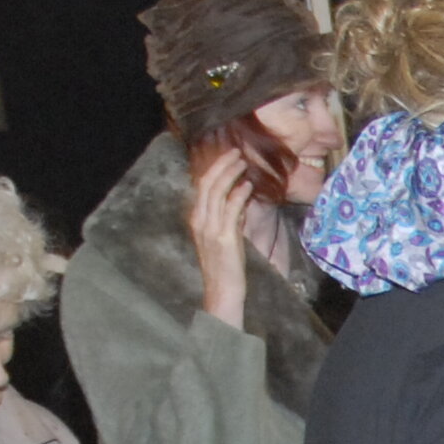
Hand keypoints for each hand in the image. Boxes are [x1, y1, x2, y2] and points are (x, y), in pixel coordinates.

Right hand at [187, 148, 256, 330]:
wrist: (223, 291)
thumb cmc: (227, 266)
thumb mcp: (227, 236)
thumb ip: (231, 216)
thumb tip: (240, 198)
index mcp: (196, 218)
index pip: (201, 185)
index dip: (214, 168)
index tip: (227, 156)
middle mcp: (199, 220)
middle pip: (206, 183)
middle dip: (221, 165)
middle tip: (236, 152)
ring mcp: (210, 228)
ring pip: (216, 192)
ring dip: (231, 174)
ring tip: (243, 162)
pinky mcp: (224, 237)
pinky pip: (230, 210)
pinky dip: (238, 194)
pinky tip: (248, 186)